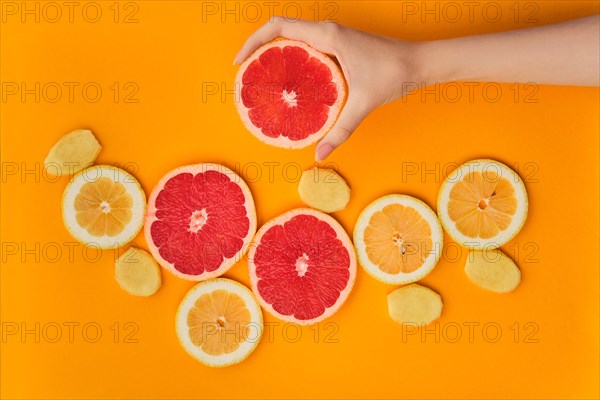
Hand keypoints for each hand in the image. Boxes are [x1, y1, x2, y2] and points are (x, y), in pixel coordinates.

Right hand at [234, 17, 421, 160]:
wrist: (419, 62)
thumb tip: (320, 154)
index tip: (240, 62)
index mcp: (327, 36)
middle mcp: (327, 31)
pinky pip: (306, 46)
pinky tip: (290, 83)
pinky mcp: (338, 45)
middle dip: (258, 49)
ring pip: (293, 37)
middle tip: (247, 76)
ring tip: (262, 79)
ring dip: (274, 53)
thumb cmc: (395, 74)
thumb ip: (341, 130)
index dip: (253, 41)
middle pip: (280, 30)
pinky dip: (291, 58)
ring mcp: (332, 37)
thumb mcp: (363, 103)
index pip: (278, 27)